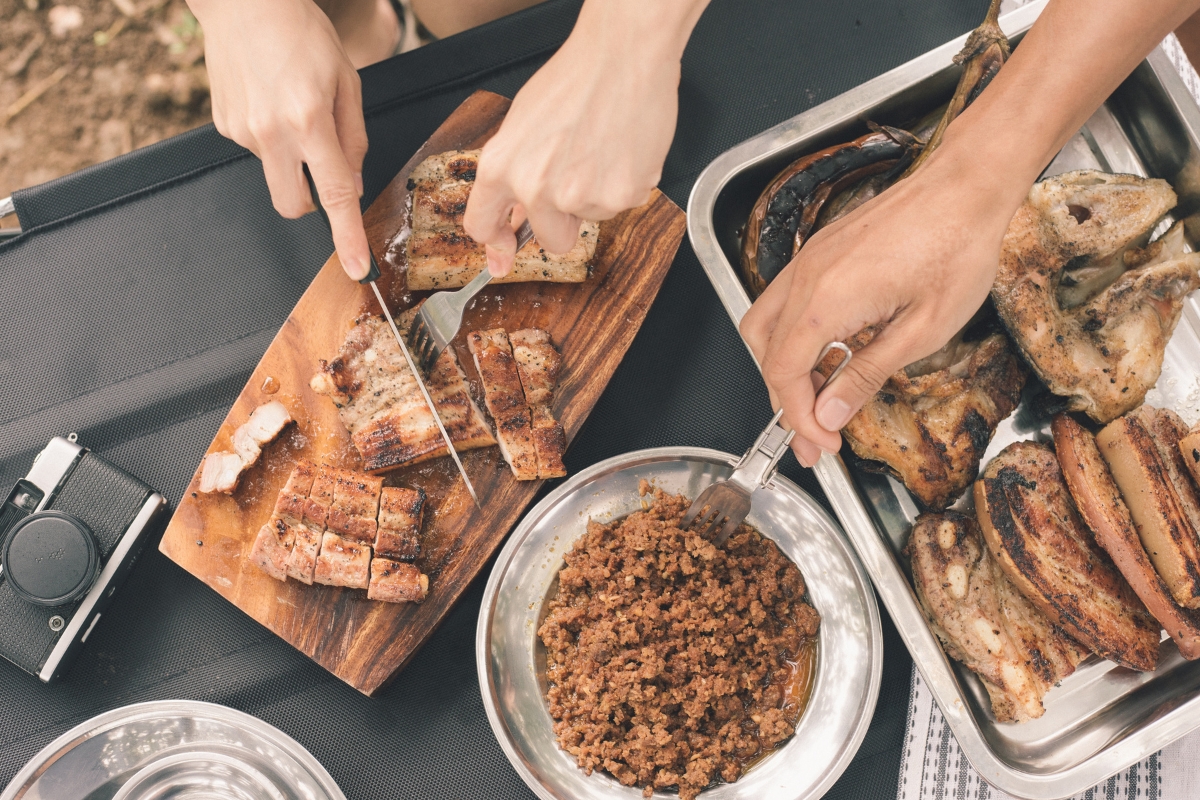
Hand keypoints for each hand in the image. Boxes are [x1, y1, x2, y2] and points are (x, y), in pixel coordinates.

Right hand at [191, 0, 371, 279]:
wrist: (243, 2)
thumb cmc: (301, 33)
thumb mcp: (346, 81)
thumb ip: (353, 138)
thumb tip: (351, 184)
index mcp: (310, 121)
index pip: (334, 195)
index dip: (347, 237)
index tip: (357, 268)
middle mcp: (272, 132)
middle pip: (293, 205)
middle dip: (312, 204)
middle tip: (322, 170)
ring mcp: (242, 131)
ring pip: (275, 174)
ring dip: (291, 158)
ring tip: (292, 108)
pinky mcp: (223, 125)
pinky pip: (256, 150)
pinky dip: (270, 136)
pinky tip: (270, 100)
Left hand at [463, 0, 706, 274]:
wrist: (622, 55)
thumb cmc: (576, 79)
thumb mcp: (523, 124)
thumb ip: (513, 174)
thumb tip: (512, 218)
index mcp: (501, 166)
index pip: (481, 225)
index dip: (496, 244)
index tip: (504, 253)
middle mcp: (535, 187)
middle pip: (552, 239)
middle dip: (566, 220)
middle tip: (580, 178)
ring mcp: (577, 195)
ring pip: (592, 218)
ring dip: (599, 193)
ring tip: (603, 147)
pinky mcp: (619, 196)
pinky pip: (623, 205)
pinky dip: (627, 183)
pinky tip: (624, 149)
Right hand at [740, 143, 1019, 466]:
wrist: (965, 186)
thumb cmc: (956, 246)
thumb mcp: (923, 331)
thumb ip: (866, 375)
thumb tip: (830, 414)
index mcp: (827, 302)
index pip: (784, 374)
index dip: (799, 418)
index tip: (823, 443)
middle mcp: (806, 278)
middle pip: (765, 353)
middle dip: (786, 399)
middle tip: (815, 433)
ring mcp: (809, 261)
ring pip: (766, 326)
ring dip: (785, 367)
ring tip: (819, 396)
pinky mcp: (820, 252)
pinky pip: (787, 302)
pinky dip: (797, 337)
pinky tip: (832, 353)